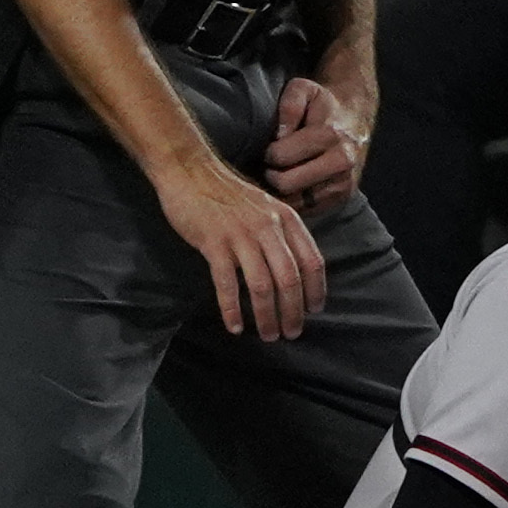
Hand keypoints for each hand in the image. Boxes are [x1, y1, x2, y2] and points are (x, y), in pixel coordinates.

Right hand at [158, 152, 326, 338]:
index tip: (315, 310)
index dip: (316, 289)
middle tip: (291, 333)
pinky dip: (232, 308)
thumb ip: (281, 233)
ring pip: (262, 285)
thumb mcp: (267, 208)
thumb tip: (294, 267)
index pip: (311, 261)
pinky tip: (235, 326)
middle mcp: (269, 228)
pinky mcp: (213, 243)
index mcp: (287, 220)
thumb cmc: (228, 194)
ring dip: (267, 315)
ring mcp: (241, 236)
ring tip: (268, 335)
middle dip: (293, 310)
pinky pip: (227, 283)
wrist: (191, 172)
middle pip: (290, 278)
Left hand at [261, 77, 364, 215]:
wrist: (356, 115)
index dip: (268, 153)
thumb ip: (288, 107)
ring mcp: (345, 182)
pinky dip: (295, 199)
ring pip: (295, 201)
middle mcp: (342, 162)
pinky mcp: (344, 196)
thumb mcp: (303, 90)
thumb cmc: (322, 103)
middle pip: (286, 184)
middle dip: (271, 175)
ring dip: (282, 191)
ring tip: (282, 173)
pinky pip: (307, 209)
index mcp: (331, 135)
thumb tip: (278, 136)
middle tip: (271, 165)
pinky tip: (294, 184)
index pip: (280, 158)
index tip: (270, 148)